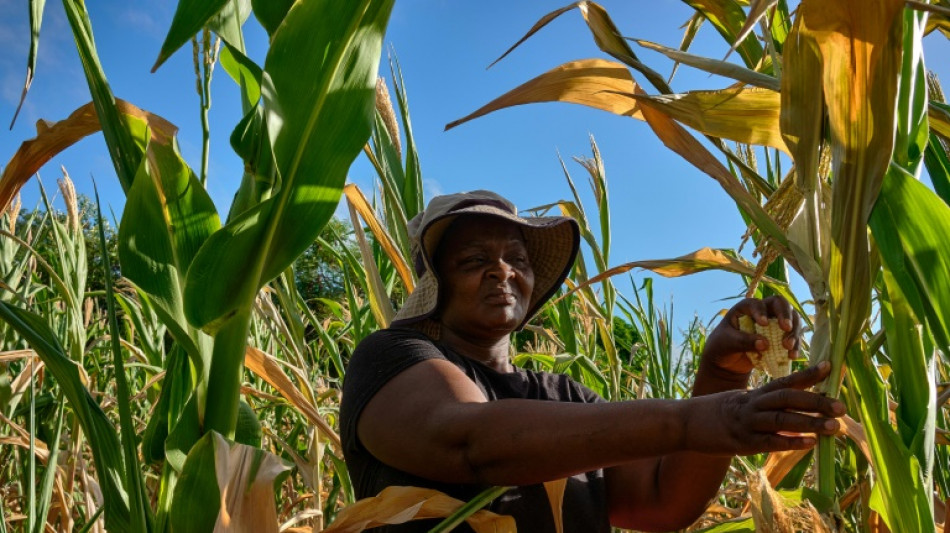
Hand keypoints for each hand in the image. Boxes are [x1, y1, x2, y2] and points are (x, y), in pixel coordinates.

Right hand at [683, 362, 844, 454]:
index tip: (830, 367)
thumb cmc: (715, 414)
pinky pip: (769, 441)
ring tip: (834, 426)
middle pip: (788, 398)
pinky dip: (790, 441)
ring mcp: (748, 423)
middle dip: (816, 401)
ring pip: (782, 418)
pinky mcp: (742, 441)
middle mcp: (753, 405)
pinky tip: (809, 443)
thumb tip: (789, 410)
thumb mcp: (739, 402)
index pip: (784, 380)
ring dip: (810, 422)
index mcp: (754, 394)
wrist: (685, 423)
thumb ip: (763, 405)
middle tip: (841, 405)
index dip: (807, 374)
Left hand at [703, 295, 801, 375]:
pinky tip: (793, 356)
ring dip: (794, 332)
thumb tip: (765, 344)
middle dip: (786, 315)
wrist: (726, 362)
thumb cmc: (721, 346)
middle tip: (787, 328)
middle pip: (781, 304)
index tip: (763, 324)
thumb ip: (743, 341)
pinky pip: (793, 337)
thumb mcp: (726, 343)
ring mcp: (774, 324)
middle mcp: (762, 311)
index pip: (756, 303)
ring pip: (792, 320)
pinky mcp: (780, 337)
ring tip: (789, 347)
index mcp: (745, 308)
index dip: (761, 311)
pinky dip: (795, 346)